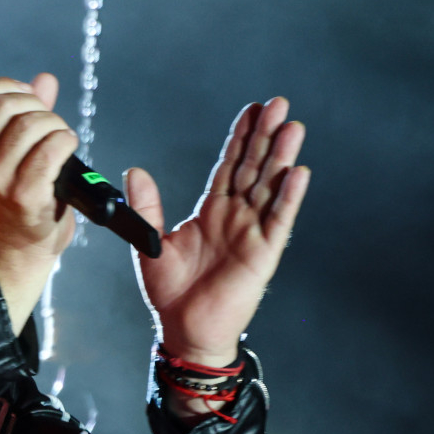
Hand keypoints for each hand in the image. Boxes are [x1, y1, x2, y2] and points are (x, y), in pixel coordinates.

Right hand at [0, 71, 79, 332]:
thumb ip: (23, 114)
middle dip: (35, 104)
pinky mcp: (24, 196)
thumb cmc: (12, 202)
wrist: (16, 250)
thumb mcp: (4, 156)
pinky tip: (68, 147)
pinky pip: (50, 150)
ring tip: (59, 137)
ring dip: (54, 124)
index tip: (22, 96)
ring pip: (30, 125)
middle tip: (47, 120)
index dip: (3, 85)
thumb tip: (45, 81)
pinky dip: (65, 141)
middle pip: (5, 105)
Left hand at [128, 97, 309, 367]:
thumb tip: (135, 171)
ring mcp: (252, 233)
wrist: (183, 330)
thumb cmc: (170, 292)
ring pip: (270, 187)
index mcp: (212, 210)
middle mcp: (236, 216)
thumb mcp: (150, 243)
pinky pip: (278, 221)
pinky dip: (288, 197)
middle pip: (255, 167)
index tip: (251, 109)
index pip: (230, 164)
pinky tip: (297, 172)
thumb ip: (147, 206)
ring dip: (281, 157)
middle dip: (266, 136)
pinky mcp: (263, 254)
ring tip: (292, 128)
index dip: (241, 137)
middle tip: (279, 104)